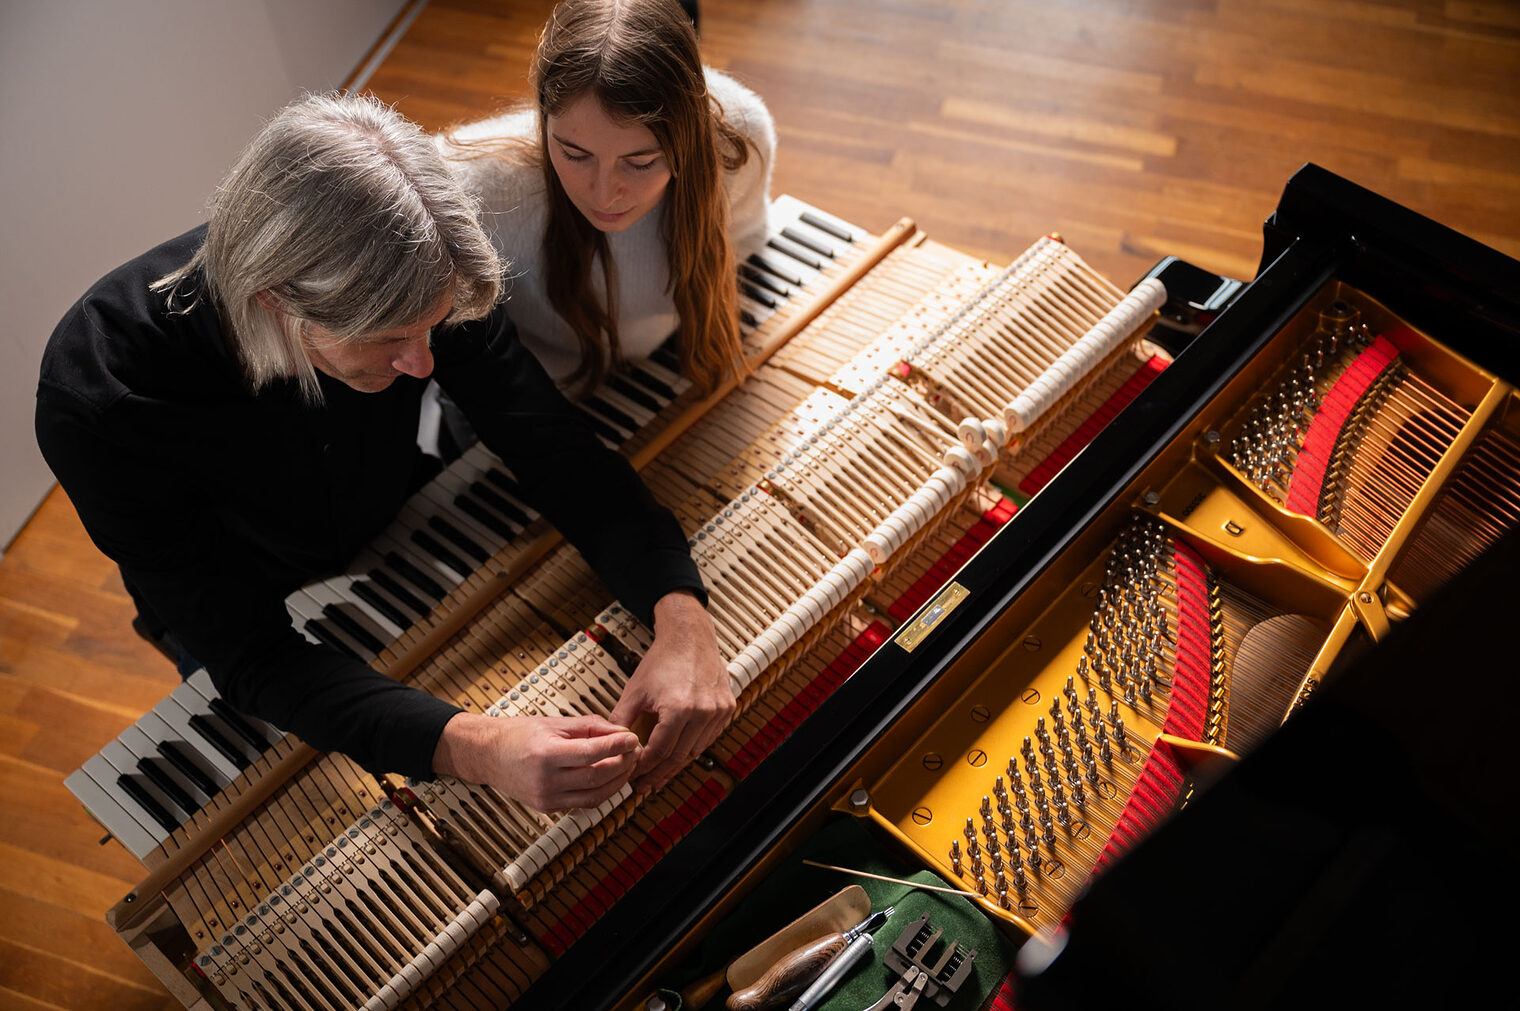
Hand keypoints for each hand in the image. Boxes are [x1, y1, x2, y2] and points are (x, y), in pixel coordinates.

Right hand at [432, 711, 637, 811]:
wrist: (488, 755)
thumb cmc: (518, 735)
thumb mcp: (555, 722)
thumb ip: (590, 727)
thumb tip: (620, 732)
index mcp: (545, 754)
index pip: (591, 753)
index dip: (617, 746)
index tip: (632, 738)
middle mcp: (545, 780)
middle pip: (597, 777)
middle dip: (622, 764)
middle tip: (634, 751)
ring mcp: (546, 798)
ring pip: (595, 796)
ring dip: (617, 782)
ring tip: (626, 765)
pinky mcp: (548, 808)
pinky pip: (583, 803)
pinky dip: (601, 792)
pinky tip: (609, 778)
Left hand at [609, 590, 734, 791]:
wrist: (689, 636)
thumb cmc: (663, 659)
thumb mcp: (635, 690)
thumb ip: (621, 719)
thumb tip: (611, 745)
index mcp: (680, 708)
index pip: (660, 751)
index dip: (644, 767)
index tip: (633, 776)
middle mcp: (703, 711)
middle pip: (679, 757)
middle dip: (659, 773)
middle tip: (644, 785)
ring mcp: (718, 711)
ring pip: (696, 751)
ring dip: (676, 765)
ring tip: (659, 775)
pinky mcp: (727, 708)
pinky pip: (708, 738)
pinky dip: (692, 749)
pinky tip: (678, 755)